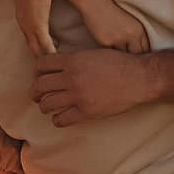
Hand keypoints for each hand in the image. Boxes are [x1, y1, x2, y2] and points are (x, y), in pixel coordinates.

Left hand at [13, 0, 57, 56]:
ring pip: (37, 47)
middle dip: (38, 52)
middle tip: (44, 60)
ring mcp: (30, 27)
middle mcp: (24, 25)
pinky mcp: (39, 27)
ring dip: (44, 54)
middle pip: (30, 44)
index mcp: (21, 17)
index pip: (27, 34)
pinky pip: (46, 44)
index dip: (34, 41)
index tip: (41, 45)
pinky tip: (56, 56)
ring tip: (50, 60)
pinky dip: (50, 51)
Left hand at [32, 48, 154, 127]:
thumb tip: (56, 66)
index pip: (41, 64)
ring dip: (43, 106)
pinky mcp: (87, 112)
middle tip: (35, 95)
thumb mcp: (93, 54)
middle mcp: (72, 77)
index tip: (38, 77)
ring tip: (46, 107)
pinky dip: (57, 120)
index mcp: (73, 60)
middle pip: (40, 85)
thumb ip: (73, 59)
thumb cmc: (119, 64)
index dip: (36, 72)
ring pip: (47, 104)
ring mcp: (79, 96)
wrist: (139, 79)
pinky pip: (62, 119)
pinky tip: (60, 117)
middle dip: (34, 91)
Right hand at [71, 0, 150, 54]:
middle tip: (130, 65)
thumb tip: (140, 53)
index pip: (146, 49)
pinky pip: (110, 53)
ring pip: (123, 56)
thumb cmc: (112, 9)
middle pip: (136, 55)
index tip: (139, 60)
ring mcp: (119, 39)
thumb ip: (135, 34)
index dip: (142, 56)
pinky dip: (109, 54)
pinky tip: (107, 52)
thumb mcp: (130, 20)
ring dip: (121, 58)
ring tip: (118, 60)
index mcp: (140, 28)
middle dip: (133, 59)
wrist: (96, 1)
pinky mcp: (106, 42)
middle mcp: (132, 34)